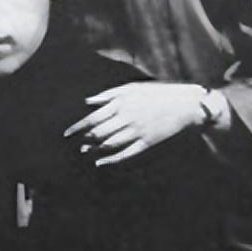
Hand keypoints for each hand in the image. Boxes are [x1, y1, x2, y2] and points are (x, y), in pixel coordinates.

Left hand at [64, 81, 205, 165]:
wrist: (185, 104)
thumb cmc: (158, 92)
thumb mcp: (132, 88)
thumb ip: (108, 95)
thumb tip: (88, 101)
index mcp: (122, 103)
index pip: (93, 118)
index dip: (77, 127)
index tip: (66, 134)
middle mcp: (127, 118)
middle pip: (99, 133)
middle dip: (85, 139)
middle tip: (77, 144)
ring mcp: (137, 131)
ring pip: (110, 144)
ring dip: (95, 149)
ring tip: (85, 151)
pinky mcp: (147, 142)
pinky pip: (125, 154)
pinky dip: (111, 159)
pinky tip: (100, 162)